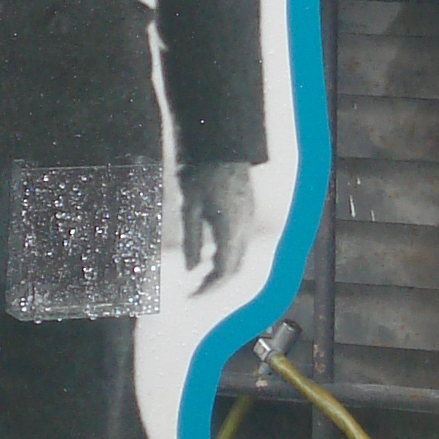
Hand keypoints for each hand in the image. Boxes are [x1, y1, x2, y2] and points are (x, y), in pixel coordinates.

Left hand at [178, 162, 255, 291]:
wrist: (221, 141)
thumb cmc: (200, 171)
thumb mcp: (189, 207)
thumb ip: (192, 241)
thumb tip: (191, 270)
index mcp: (231, 228)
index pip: (224, 271)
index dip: (208, 288)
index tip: (190, 296)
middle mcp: (245, 227)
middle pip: (235, 268)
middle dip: (216, 284)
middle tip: (194, 291)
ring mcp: (249, 218)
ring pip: (240, 256)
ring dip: (222, 270)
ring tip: (199, 277)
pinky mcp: (247, 211)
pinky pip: (241, 242)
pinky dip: (227, 255)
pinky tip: (209, 255)